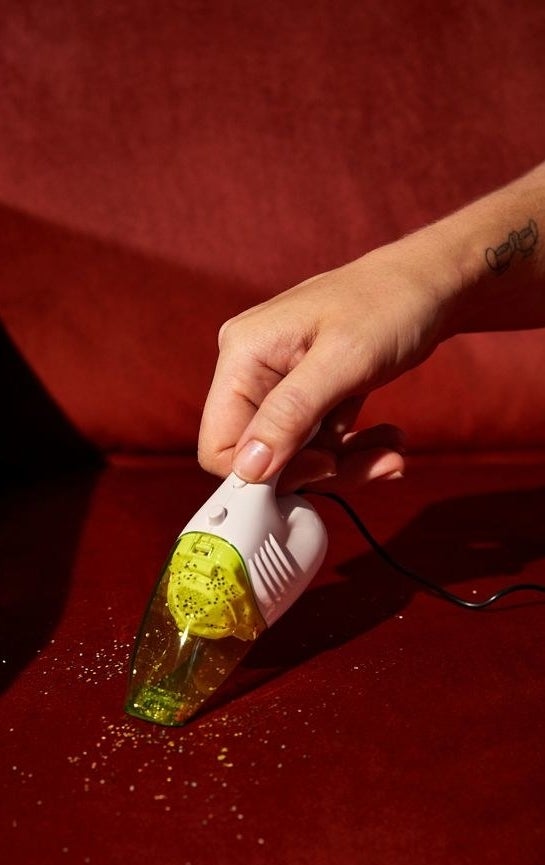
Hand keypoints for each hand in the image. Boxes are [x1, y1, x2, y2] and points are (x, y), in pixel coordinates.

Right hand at [198, 226, 459, 491]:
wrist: (431, 282)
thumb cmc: (389, 302)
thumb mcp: (343, 359)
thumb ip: (291, 413)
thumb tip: (248, 467)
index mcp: (243, 354)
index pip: (220, 442)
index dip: (265, 472)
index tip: (323, 468)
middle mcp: (253, 370)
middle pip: (263, 455)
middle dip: (320, 469)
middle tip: (374, 465)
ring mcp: (280, 383)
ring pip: (296, 455)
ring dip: (348, 463)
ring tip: (392, 452)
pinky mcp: (308, 395)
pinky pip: (319, 442)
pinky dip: (354, 450)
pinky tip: (387, 441)